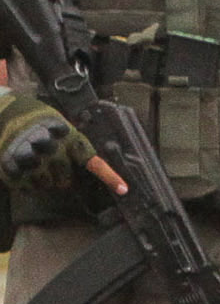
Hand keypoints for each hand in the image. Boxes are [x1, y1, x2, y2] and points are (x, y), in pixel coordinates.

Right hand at [0, 92, 102, 214]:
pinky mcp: (12, 164)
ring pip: (45, 184)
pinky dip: (25, 182)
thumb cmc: (45, 125)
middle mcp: (53, 147)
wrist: (13, 113)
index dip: (109, 176)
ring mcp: (31, 156)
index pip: (93, 161)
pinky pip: (25, 185)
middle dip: (62, 179)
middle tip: (53, 168)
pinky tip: (23, 169)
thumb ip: (78, 148)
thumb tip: (94, 167)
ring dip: (43, 181)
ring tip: (37, 166)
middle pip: (65, 180)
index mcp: (70, 138)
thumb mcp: (66, 128)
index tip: (123, 189)